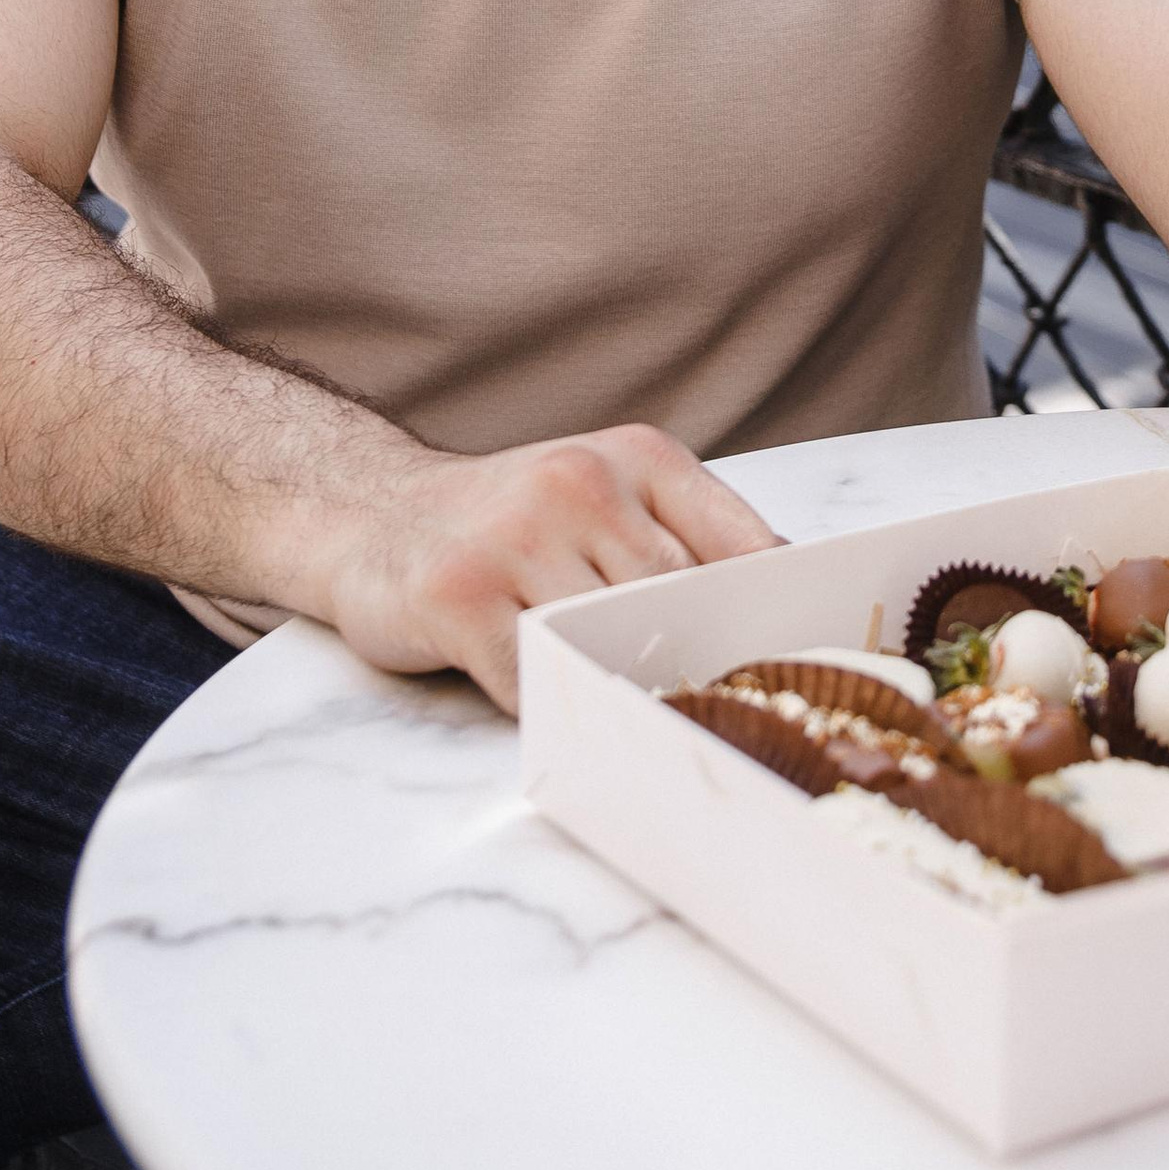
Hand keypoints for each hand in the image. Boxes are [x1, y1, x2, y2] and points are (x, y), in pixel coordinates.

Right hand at [312, 422, 778, 710]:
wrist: (369, 512)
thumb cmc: (510, 522)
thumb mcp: (608, 495)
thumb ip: (686, 536)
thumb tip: (785, 592)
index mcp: (637, 457)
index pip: (741, 543)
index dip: (773, 614)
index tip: (799, 665)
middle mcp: (578, 483)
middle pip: (680, 602)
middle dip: (694, 661)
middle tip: (713, 712)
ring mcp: (514, 538)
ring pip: (611, 641)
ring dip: (623, 687)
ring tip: (629, 709)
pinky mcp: (458, 597)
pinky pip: (537, 676)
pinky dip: (555, 702)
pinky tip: (556, 703)